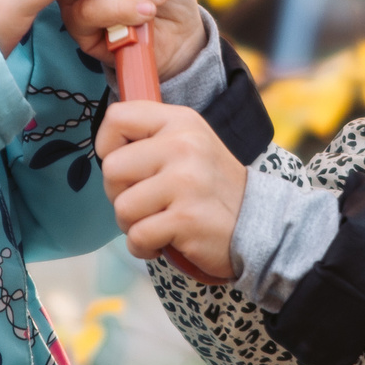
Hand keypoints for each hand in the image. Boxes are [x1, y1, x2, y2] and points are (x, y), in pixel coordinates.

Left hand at [97, 102, 246, 279]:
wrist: (258, 224)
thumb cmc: (210, 187)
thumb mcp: (188, 144)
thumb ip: (149, 139)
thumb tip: (105, 147)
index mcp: (180, 121)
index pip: (117, 118)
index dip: (108, 146)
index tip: (127, 167)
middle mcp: (183, 145)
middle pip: (112, 168)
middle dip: (118, 194)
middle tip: (146, 203)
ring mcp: (186, 181)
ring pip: (122, 207)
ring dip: (132, 225)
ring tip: (158, 222)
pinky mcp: (187, 218)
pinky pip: (137, 237)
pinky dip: (144, 247)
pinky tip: (165, 241)